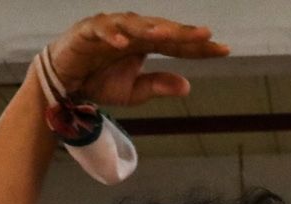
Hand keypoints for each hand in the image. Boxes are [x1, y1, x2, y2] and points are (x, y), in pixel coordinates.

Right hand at [45, 12, 229, 107]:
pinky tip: (123, 43)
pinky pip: (100, 30)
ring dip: (150, 28)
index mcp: (146, 44)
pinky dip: (111, 34)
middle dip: (183, 32)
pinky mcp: (87, 32)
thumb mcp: (133, 92)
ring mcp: (110, 28)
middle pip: (161, 30)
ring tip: (167, 35)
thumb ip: (158, 85)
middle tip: (206, 36)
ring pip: (134, 25)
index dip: (199, 47)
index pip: (177, 44)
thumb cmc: (99, 82)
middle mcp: (131, 32)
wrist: (65, 84)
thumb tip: (187, 86)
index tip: (225, 50)